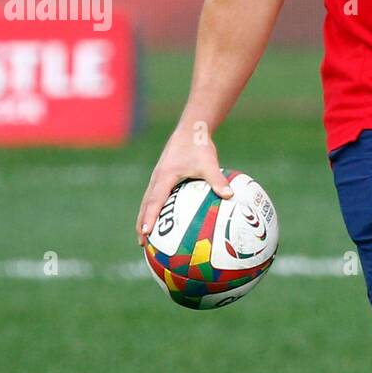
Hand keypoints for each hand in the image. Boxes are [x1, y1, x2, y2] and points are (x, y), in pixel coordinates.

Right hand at [135, 122, 231, 244]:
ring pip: (148, 201)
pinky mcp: (163, 176)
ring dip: (145, 217)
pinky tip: (162, 219)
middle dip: (142, 223)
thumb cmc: (199, 145)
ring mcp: (158, 177)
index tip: (146, 233)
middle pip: (145, 204)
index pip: (154, 201)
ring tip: (145, 236)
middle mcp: (157, 178)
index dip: (149, 217)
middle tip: (142, 242)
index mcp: (165, 177)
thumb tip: (229, 195)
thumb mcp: (209, 163)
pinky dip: (153, 208)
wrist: (191, 130)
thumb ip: (217, 180)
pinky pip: (156, 196)